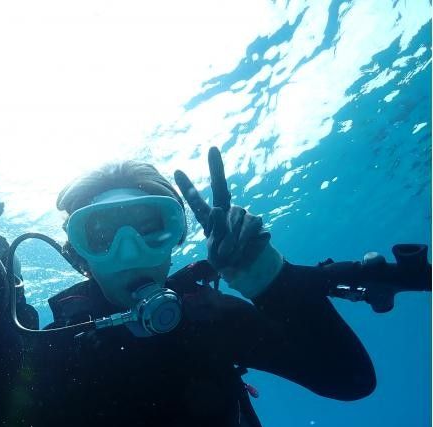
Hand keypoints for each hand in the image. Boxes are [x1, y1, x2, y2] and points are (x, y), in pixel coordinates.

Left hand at [174, 147, 282, 297]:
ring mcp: (242, 214)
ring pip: (235, 217)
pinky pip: (250, 226)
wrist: (252, 270)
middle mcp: (226, 211)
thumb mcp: (216, 254)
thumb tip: (219, 209)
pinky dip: (245, 240)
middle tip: (212, 149)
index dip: (188, 188)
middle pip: (221, 188)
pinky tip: (246, 248)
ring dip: (232, 238)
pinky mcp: (257, 221)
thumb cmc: (228, 261)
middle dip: (216, 167)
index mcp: (210, 220)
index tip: (177, 171)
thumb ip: (216, 233)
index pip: (196, 203)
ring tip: (230, 253)